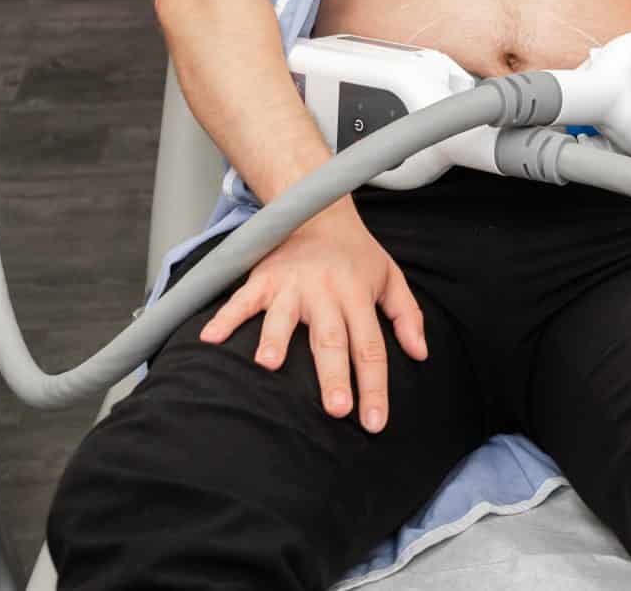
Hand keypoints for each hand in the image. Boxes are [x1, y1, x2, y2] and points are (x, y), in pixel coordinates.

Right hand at [199, 200, 427, 433]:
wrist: (318, 208)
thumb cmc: (355, 253)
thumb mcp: (390, 276)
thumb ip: (407, 315)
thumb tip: (420, 354)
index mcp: (357, 294)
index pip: (370, 346)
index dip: (374, 385)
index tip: (373, 422)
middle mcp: (325, 291)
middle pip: (330, 338)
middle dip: (333, 374)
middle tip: (336, 408)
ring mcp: (291, 284)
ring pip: (283, 316)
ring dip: (275, 339)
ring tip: (268, 366)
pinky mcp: (263, 278)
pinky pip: (241, 299)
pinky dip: (225, 318)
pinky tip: (210, 338)